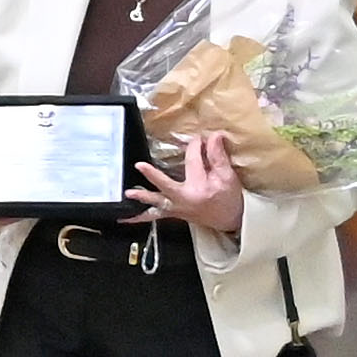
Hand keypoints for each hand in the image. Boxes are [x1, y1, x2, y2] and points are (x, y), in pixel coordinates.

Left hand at [131, 128, 246, 243]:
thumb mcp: (227, 176)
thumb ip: (218, 156)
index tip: (197, 138)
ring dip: (142, 197)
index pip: (192, 163)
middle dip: (153, 175)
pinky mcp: (172, 213)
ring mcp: (177, 208)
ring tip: (128, 193)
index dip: (194, 148)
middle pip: (167, 185)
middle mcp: (185, 200)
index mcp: (200, 188)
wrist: (231, 220)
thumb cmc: (229, 198)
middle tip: (139, 165)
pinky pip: (154, 216)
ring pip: (156, 203)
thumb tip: (214, 136)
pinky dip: (140, 217)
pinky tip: (124, 218)